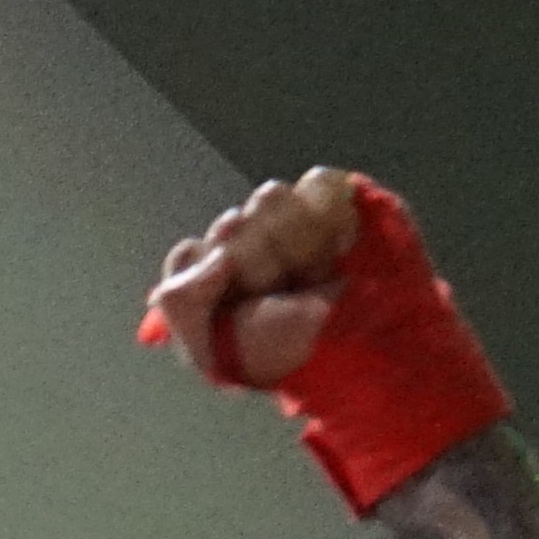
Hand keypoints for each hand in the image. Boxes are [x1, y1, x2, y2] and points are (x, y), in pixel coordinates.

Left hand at [145, 166, 366, 390]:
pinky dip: (328, 219)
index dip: (209, 274)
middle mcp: (244, 246)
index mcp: (210, 282)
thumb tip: (204, 252)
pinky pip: (318, 182)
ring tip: (311, 277)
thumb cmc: (287, 356)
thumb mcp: (212, 352)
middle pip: (229, 222)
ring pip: (270, 196)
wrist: (358, 351)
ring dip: (293, 245)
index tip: (232, 299)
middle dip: (255, 266)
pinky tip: (336, 251)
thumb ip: (180, 300)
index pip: (188, 253)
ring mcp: (287, 221)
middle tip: (279, 294)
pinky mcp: (332, 202)